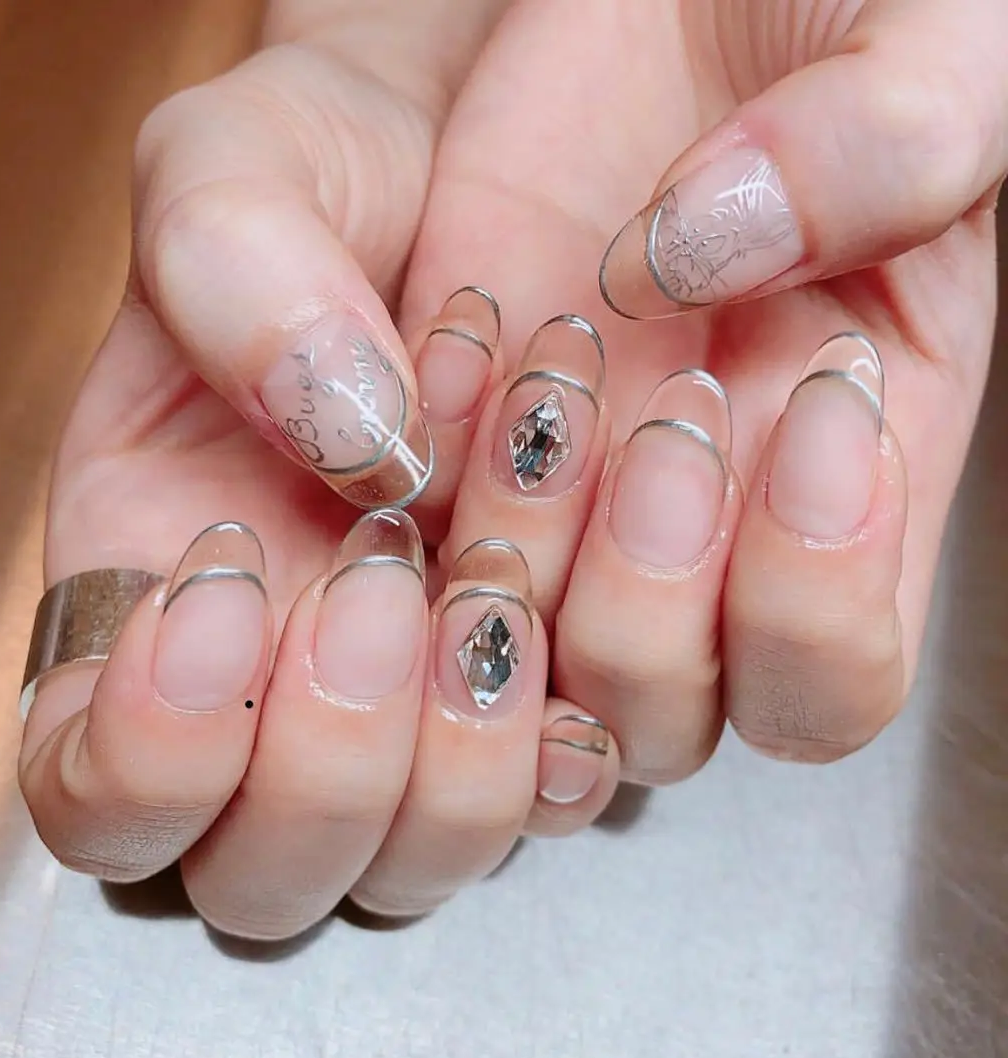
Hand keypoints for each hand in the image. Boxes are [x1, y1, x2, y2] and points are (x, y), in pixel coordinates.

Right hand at [18, 1, 620, 941]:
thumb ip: (233, 274)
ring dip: (495, 723)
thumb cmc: (346, 166)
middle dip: (339, 763)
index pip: (107, 793)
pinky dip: (657, 662)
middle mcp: (321, 677)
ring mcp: (472, 684)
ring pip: (469, 841)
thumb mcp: (242, 169)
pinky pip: (642, 741)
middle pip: (290, 872)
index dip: (147, 756)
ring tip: (524, 498)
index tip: (226, 585)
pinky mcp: (613, 647)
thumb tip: (345, 431)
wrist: (497, 135)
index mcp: (177, 598)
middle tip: (386, 580)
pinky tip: (654, 502)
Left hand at [408, 0, 1000, 780]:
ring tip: (551, 362)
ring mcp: (561, 484)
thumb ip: (893, 142)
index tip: (810, 404)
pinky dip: (416, 465)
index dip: (809, 602)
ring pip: (518, 645)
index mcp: (842, 481)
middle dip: (645, 595)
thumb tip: (703, 253)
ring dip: (521, 544)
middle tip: (667, 409)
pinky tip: (461, 335)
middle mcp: (696, 519)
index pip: (829, 674)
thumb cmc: (823, 7)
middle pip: (656, 705)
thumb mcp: (929, 40)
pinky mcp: (455, 425)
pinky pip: (411, 521)